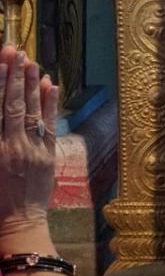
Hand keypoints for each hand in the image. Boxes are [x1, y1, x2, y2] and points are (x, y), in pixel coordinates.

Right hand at [0, 47, 58, 248]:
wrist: (17, 225)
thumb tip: (0, 111)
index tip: (1, 60)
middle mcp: (12, 146)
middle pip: (11, 104)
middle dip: (13, 75)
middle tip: (13, 50)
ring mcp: (33, 150)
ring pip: (31, 110)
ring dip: (30, 83)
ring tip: (29, 60)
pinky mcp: (48, 155)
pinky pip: (49, 123)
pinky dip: (48, 103)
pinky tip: (48, 84)